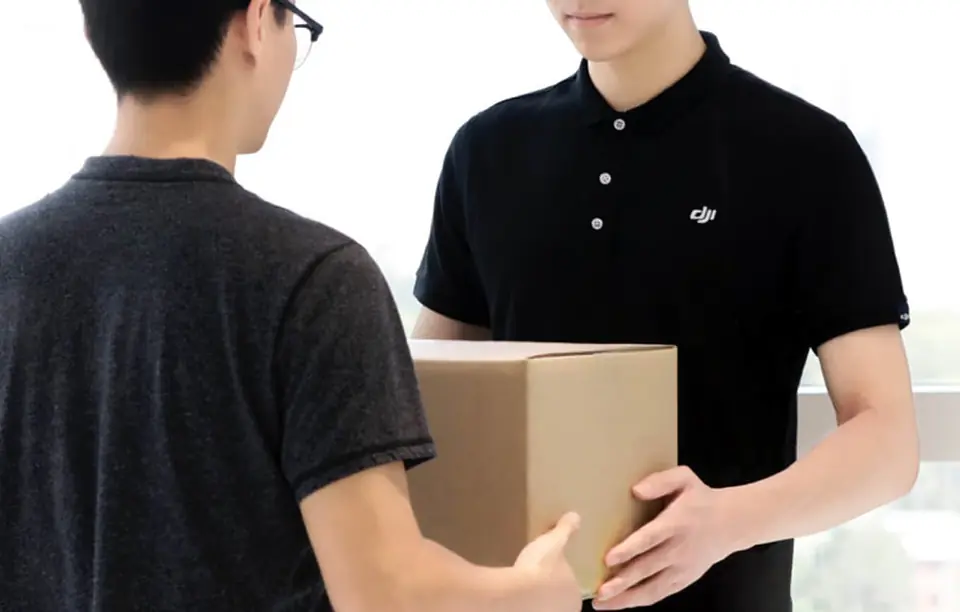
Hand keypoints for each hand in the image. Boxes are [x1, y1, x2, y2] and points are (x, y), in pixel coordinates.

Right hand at [514, 512, 582, 611]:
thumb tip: (575, 516)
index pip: (572, 587)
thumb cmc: (541, 568)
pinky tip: (517, 593)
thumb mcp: (554, 542)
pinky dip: (526, 602)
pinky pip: (530, 607)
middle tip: (537, 575)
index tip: (551, 569)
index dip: (562, 577)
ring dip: (537, 596)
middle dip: (550, 589)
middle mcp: (565, 610)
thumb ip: (565, 530)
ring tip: (525, 584)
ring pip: (545, 605)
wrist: (517, 593)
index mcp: (575, 594)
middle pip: (559, 599)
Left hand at [592, 467, 738, 609]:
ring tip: (603, 604)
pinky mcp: (684, 580)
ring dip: (627, 598)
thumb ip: (660, 481)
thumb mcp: (684, 479)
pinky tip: (621, 604)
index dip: (629, 550)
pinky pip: (661, 594)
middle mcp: (679, 549)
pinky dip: (641, 601)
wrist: (732, 523)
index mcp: (676, 523)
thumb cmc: (701, 499)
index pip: (650, 538)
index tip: (609, 559)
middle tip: (600, 592)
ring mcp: (682, 569)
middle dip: (623, 582)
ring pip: (653, 588)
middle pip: (648, 568)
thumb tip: (636, 490)